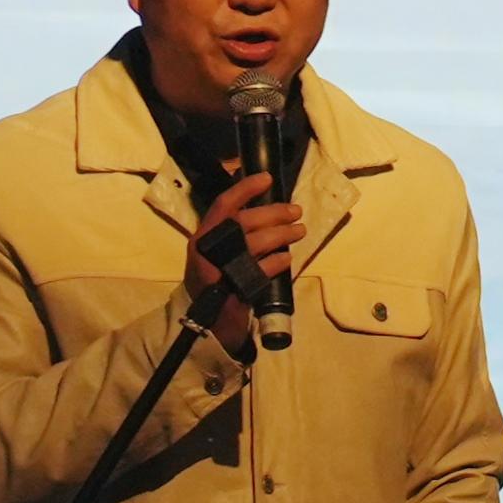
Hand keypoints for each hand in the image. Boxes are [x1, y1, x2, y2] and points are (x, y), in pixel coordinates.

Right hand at [185, 172, 304, 317]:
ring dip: (282, 234)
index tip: (267, 178)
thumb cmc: (216, 281)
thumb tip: (269, 210)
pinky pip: (262, 268)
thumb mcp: (216, 254)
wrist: (205, 324)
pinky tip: (288, 258)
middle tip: (296, 212)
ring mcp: (219, 269)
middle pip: (244, 221)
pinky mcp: (233, 288)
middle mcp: (208, 249)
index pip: (223, 204)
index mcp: (203, 237)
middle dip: (274, 213)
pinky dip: (278, 261)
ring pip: (256, 242)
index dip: (245, 189)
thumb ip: (233, 234)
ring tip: (299, 231)